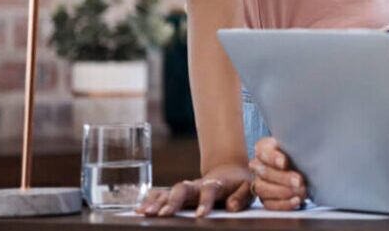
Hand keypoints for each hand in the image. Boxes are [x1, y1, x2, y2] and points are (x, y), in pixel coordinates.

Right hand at [136, 163, 252, 216]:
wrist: (229, 172)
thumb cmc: (239, 183)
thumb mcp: (248, 187)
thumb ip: (242, 196)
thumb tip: (231, 207)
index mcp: (217, 183)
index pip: (210, 190)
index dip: (205, 201)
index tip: (201, 215)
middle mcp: (198, 185)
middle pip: (183, 189)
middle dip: (173, 201)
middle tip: (165, 214)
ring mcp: (186, 189)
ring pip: (169, 192)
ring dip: (157, 202)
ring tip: (146, 213)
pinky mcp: (178, 194)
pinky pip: (161, 195)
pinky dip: (150, 201)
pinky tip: (139, 210)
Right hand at [249, 136, 306, 209]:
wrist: (301, 164)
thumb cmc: (298, 151)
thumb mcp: (297, 143)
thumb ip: (297, 143)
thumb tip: (307, 144)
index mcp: (263, 148)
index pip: (264, 152)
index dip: (273, 158)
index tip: (284, 162)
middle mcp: (258, 165)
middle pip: (264, 173)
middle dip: (283, 178)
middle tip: (299, 180)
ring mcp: (259, 183)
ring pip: (264, 189)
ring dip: (283, 192)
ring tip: (301, 191)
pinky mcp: (265, 198)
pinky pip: (269, 204)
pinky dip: (283, 204)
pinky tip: (296, 201)